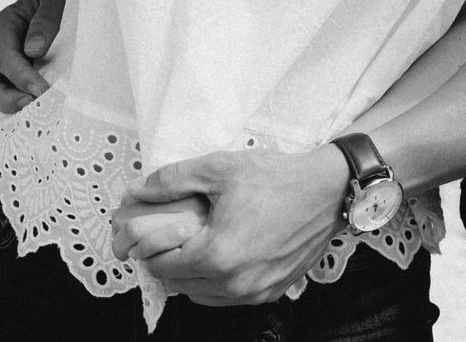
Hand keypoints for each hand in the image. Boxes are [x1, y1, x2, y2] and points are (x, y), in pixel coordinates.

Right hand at [0, 0, 71, 112]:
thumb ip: (46, 17)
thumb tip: (32, 51)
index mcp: (6, 24)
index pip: (5, 57)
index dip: (21, 77)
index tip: (41, 90)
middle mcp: (4, 48)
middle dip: (4, 99)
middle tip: (32, 105)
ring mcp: (12, 67)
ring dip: (9, 108)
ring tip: (37, 114)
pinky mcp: (25, 79)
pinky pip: (14, 100)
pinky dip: (21, 111)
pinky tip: (43, 116)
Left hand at [115, 145, 349, 305]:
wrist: (329, 190)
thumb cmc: (278, 178)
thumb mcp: (220, 168)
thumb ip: (172, 180)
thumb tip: (137, 191)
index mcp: (216, 255)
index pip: (160, 266)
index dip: (151, 248)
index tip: (157, 231)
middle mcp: (234, 282)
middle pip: (178, 284)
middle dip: (171, 261)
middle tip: (178, 235)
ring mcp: (255, 291)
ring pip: (203, 294)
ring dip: (194, 275)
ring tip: (202, 244)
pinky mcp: (272, 292)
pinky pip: (230, 297)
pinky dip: (220, 282)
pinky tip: (227, 255)